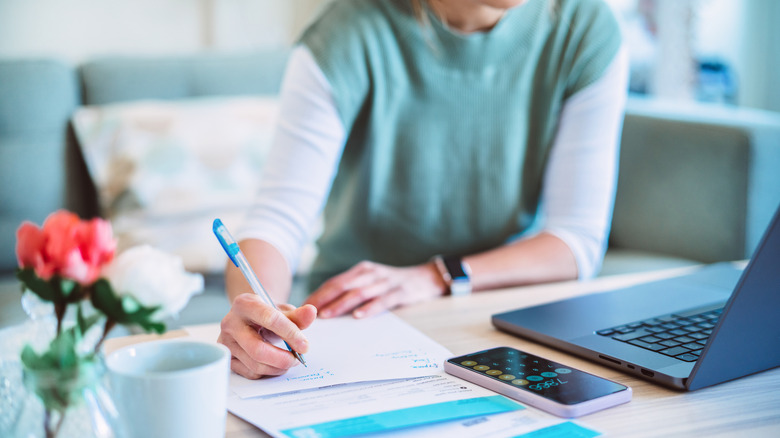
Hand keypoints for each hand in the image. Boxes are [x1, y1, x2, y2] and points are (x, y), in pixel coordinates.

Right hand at [218, 294, 316, 378]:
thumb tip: (311, 312)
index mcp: (244, 304)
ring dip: (278, 367)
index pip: (270, 319)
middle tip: (297, 359)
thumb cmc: (267, 313)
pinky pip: (250, 373)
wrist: (250, 318)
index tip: (305, 345)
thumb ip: (297, 315)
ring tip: (289, 360)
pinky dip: (268, 372)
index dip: (290, 334)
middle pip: (258, 349)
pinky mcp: (228, 358)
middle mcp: (230, 323)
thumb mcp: (282, 310)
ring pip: (255, 364)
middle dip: (282, 358)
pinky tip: (276, 364)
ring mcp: (226, 343)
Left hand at [303, 260, 446, 318]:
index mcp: (361, 271)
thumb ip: (352, 290)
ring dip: (341, 304)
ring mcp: (386, 281)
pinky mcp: (400, 291)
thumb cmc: (393, 284)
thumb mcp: (371, 282)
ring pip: (359, 292)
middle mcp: (370, 273)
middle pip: (342, 285)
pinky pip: (383, 300)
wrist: (427, 277)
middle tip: (307, 313)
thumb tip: (325, 309)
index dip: (317, 294)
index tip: (301, 307)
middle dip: (323, 299)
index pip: (334, 282)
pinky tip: (358, 316)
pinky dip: (370, 308)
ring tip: (327, 315)